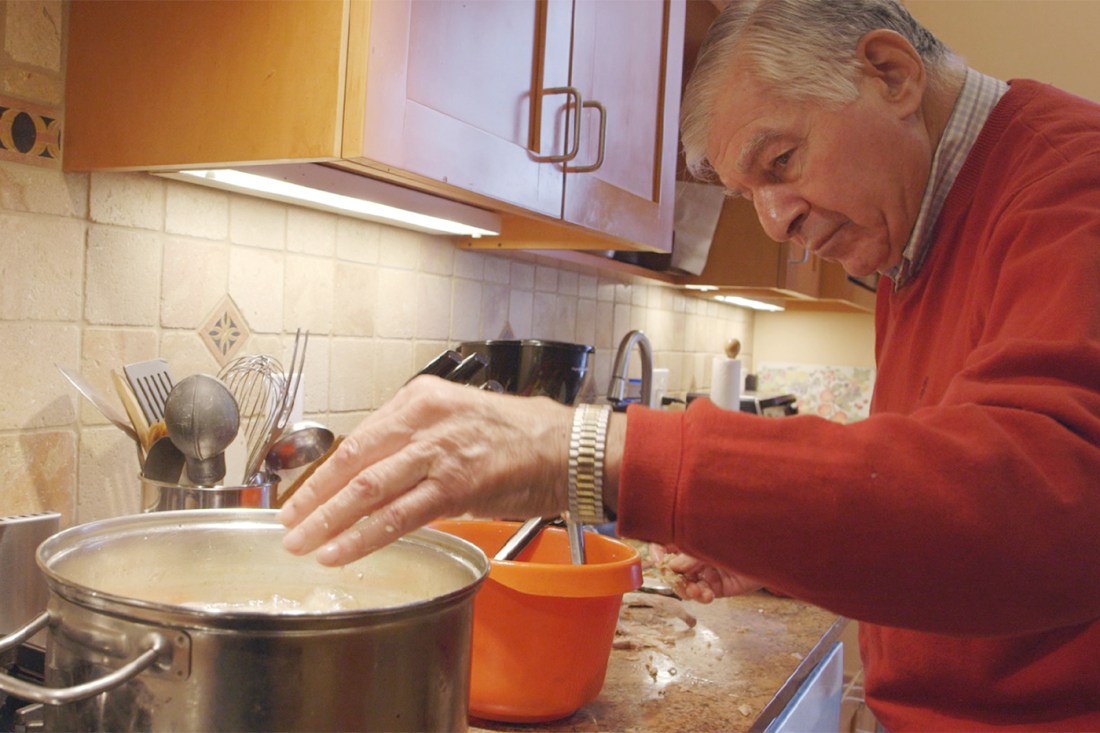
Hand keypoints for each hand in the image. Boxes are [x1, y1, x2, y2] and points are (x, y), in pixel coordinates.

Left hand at [278, 376, 572, 564]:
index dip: (324, 472)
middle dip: (312, 497)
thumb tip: (378, 475)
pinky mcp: (454, 486)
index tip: (302, 495)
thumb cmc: (519, 436)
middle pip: (351, 461)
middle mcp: (423, 419)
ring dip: (326, 520)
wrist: (568, 447)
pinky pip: (396, 516)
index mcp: (420, 398)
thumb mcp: (458, 418)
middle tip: (286, 522)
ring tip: (301, 542)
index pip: (358, 437)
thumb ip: (416, 441)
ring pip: (366, 489)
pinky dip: (361, 537)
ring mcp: (438, 452)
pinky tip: (339, 551)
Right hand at [650, 544, 762, 602]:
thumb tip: (671, 566)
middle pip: (673, 568)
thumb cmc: (744, 534)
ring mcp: (707, 570)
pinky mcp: (719, 586)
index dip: (657, 552)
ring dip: (688, 590)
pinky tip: (707, 595)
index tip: (658, 561)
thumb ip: (692, 555)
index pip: (666, 543)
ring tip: (698, 591)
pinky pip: (702, 594)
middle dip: (675, 578)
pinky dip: (702, 596)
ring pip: (686, 584)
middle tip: (680, 583)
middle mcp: (697, 554)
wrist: (774, 548)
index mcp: (692, 536)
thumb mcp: (714, 541)